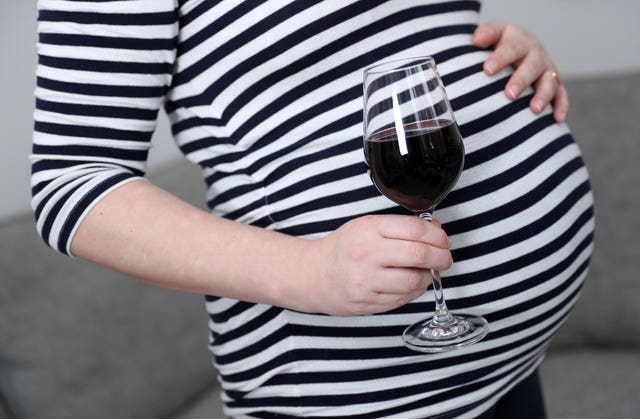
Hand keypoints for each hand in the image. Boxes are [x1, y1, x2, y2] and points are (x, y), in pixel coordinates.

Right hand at [306, 215, 451, 315]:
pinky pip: (404, 298)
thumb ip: (399, 227)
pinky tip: (410, 283)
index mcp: (367, 230)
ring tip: (425, 272)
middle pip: (418, 255)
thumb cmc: (344, 248)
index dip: (437, 235)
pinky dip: (414, 290)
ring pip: (414, 281)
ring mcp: (366, 281)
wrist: (314, 275)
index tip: (443, 240)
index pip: (415, 230)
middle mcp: (366, 254)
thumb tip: (435, 229)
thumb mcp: (366, 226)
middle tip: (445, 258)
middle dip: (441, 257)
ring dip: (428, 276)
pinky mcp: (367, 303)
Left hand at [473, 22, 567, 122]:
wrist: (520, 46)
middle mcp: (535, 54)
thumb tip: (477, 40)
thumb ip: (485, 34)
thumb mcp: (493, 34)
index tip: (488, 70)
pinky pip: (561, 95)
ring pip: (549, 81)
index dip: (500, 58)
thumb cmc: (499, 44)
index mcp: (518, 40)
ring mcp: (547, 69)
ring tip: (534, 109)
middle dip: (521, 80)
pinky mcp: (555, 83)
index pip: (510, 48)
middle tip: (510, 94)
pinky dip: (561, 106)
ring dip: (543, 95)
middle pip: (531, 66)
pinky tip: (558, 119)